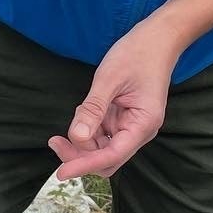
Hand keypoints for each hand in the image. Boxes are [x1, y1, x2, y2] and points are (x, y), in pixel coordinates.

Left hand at [48, 17, 184, 180]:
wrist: (157, 39)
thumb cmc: (137, 54)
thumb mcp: (109, 79)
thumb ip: (93, 109)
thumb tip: (76, 137)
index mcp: (143, 125)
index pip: (111, 156)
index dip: (85, 166)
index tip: (61, 173)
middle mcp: (139, 132)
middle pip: (106, 159)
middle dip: (80, 155)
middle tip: (55, 141)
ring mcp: (131, 128)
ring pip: (102, 149)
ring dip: (83, 142)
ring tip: (78, 112)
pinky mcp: (123, 121)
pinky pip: (102, 135)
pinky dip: (89, 130)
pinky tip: (85, 111)